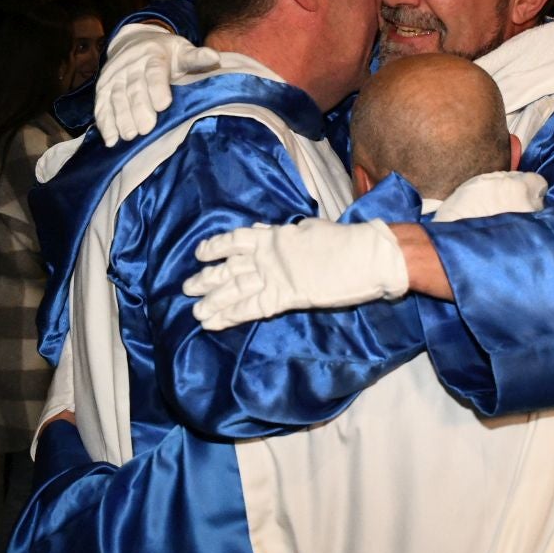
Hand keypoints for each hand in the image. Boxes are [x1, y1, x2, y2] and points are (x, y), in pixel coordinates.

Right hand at [93, 23, 221, 146]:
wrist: (133, 42)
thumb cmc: (165, 53)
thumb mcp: (182, 50)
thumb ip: (196, 58)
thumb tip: (214, 58)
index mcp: (153, 55)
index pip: (154, 72)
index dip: (157, 88)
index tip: (164, 105)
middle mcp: (130, 65)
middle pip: (134, 88)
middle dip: (139, 109)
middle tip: (146, 129)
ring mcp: (114, 77)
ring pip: (116, 98)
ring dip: (121, 118)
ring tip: (129, 136)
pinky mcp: (103, 88)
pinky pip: (101, 105)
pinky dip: (105, 123)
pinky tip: (111, 139)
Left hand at [182, 218, 408, 330]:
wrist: (367, 256)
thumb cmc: (346, 241)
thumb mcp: (310, 229)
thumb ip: (289, 234)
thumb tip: (272, 231)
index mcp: (276, 235)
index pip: (237, 240)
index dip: (216, 246)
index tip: (201, 253)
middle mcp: (269, 255)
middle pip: (229, 267)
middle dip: (207, 278)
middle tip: (187, 287)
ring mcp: (275, 276)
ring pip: (233, 289)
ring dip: (212, 301)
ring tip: (195, 311)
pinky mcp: (284, 298)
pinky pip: (249, 308)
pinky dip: (229, 316)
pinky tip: (212, 323)